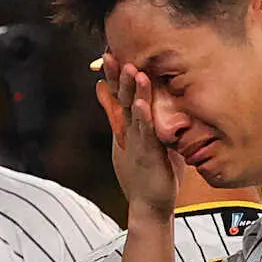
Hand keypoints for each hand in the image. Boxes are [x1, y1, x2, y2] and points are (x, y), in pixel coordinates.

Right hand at [96, 52, 182, 217]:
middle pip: (121, 100)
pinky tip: (143, 104)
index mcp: (128, 129)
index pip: (118, 97)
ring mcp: (137, 144)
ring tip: (133, 70)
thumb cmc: (151, 175)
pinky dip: (144, 118)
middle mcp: (129, 134)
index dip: (114, 78)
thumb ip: (138, 121)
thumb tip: (129, 101)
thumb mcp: (142, 143)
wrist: (149, 207)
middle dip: (117, 78)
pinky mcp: (147, 156)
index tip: (110, 55)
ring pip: (133, 114)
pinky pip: (146, 134)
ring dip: (132, 92)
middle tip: (111, 55)